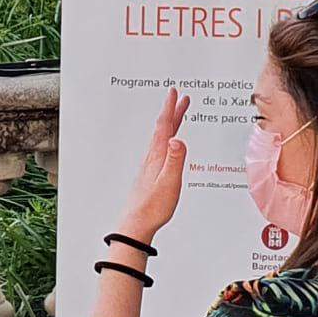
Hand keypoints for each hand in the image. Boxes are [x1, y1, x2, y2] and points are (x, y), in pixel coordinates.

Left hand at [117, 88, 190, 244]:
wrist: (137, 223)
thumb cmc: (152, 206)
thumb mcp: (169, 183)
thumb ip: (175, 161)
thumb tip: (178, 140)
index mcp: (157, 157)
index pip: (164, 127)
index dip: (170, 108)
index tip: (174, 93)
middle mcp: (152, 158)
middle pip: (164, 129)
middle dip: (173, 111)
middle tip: (180, 97)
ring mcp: (150, 165)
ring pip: (162, 138)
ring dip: (170, 124)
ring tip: (178, 115)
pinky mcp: (151, 173)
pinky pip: (161, 148)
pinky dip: (167, 138)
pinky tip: (169, 143)